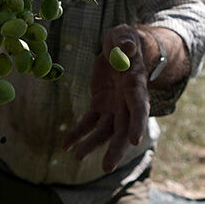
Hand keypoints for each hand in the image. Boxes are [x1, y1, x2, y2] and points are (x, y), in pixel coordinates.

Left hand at [61, 24, 149, 173]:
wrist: (119, 48)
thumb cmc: (124, 40)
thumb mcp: (125, 36)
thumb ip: (126, 42)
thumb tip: (126, 49)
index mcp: (135, 86)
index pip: (139, 108)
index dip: (138, 124)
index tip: (136, 141)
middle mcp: (127, 103)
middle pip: (123, 129)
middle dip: (117, 148)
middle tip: (107, 167)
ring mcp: (114, 107)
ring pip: (104, 131)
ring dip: (91, 145)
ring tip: (76, 157)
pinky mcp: (100, 106)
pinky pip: (88, 123)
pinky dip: (77, 134)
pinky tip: (65, 145)